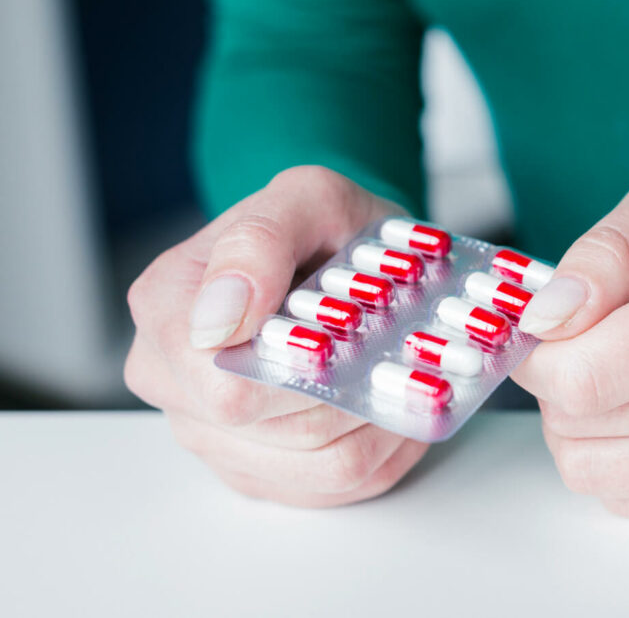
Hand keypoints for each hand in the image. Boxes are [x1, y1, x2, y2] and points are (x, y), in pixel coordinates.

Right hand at [125, 166, 427, 506]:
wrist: (341, 252)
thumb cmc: (324, 227)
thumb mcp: (307, 197)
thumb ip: (258, 241)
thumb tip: (219, 318)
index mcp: (166, 310)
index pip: (229, 389)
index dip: (305, 374)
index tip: (354, 335)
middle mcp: (174, 381)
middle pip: (284, 433)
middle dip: (355, 393)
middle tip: (396, 348)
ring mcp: (213, 436)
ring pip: (321, 470)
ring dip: (383, 425)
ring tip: (403, 375)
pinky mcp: (259, 469)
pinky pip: (336, 489)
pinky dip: (386, 449)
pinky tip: (394, 405)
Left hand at [512, 177, 628, 521]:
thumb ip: (601, 254)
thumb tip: (544, 318)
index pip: (585, 375)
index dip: (538, 356)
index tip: (545, 330)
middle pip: (579, 424)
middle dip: (557, 384)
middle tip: (587, 347)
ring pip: (589, 471)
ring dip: (575, 428)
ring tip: (613, 382)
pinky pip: (623, 499)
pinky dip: (611, 460)